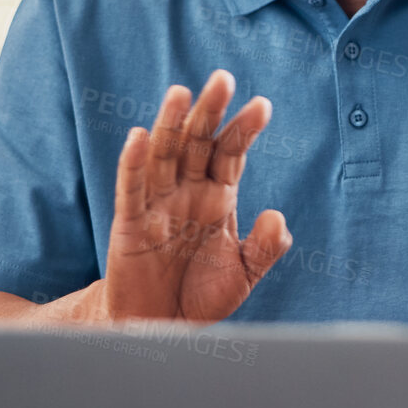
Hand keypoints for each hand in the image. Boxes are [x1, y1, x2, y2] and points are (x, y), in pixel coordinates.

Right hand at [101, 70, 291, 321]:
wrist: (162, 329)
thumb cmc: (200, 296)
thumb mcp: (244, 274)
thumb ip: (265, 247)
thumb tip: (278, 216)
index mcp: (217, 198)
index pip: (230, 153)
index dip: (244, 129)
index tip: (263, 106)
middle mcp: (187, 192)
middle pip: (198, 142)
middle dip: (210, 111)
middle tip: (223, 78)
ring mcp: (157, 205)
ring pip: (164, 156)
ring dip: (171, 124)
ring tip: (180, 93)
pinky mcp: (129, 224)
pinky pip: (131, 189)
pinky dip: (133, 163)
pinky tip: (140, 136)